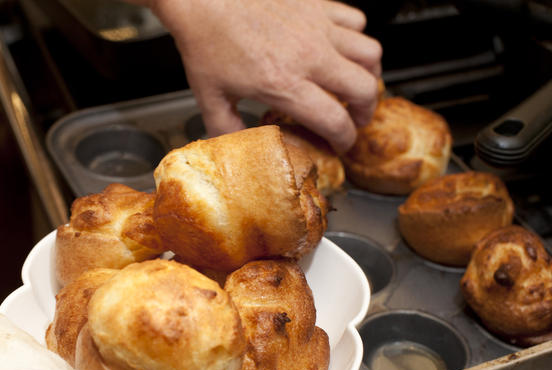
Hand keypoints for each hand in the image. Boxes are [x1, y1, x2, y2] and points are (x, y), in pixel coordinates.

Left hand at [148, 0, 381, 152]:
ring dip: (370, 73)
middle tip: (357, 118)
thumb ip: (225, 129)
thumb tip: (237, 148)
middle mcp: (309, 56)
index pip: (334, 121)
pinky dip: (357, 36)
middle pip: (364, 89)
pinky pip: (355, 20)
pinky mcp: (316, 6)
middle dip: (366, 111)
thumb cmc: (206, 40)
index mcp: (285, 84)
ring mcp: (317, 28)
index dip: (344, 139)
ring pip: (370, 52)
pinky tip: (343, 47)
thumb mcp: (210, 97)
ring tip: (358, 84)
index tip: (341, 143)